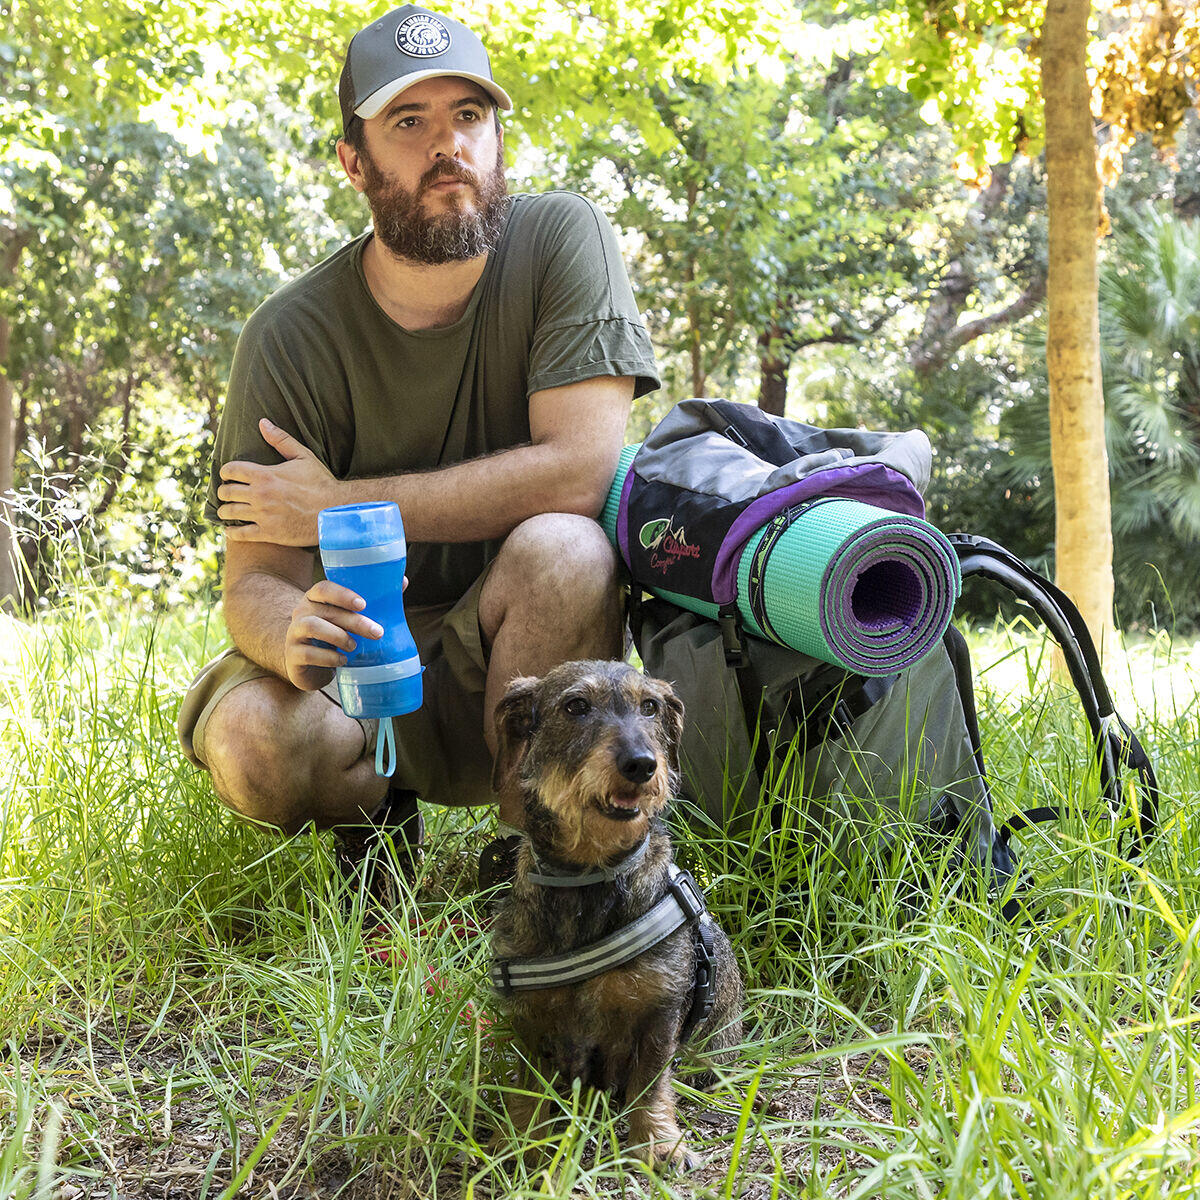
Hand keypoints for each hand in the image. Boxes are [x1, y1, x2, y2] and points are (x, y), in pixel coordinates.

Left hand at [217, 419, 340, 545]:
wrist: (334, 512)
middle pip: (226, 491)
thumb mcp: (303, 456)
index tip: (228, 475)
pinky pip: (240, 534)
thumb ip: (281, 439)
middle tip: (227, 493)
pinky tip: (233, 530)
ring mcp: (263, 515)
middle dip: (224, 491)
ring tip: (228, 511)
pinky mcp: (268, 533)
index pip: (231, 470)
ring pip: (229, 512)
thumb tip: (262, 422)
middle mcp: (260, 494)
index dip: (226, 472)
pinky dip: (232, 532)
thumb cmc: (320, 483)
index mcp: (265, 474)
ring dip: (225, 511)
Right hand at [284, 579, 382, 691]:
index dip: (343, 594)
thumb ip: (374, 601)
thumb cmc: (334, 634)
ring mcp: (293, 633)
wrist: (308, 665)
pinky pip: (308, 653)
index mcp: (315, 599)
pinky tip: (343, 660)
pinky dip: (329, 657)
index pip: (323, 588)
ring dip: (339, 636)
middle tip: (377, 632)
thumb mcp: (349, 618)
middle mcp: (301, 612)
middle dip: (355, 621)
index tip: (363, 604)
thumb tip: (403, 582)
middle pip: (326, 611)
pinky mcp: (292, 656)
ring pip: (313, 627)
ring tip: (355, 646)